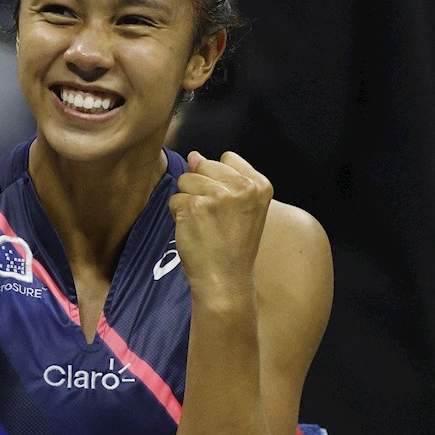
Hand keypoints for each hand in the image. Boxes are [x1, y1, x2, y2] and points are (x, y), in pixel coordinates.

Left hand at [171, 150, 272, 299]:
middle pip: (203, 166)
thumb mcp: (241, 207)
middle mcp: (242, 187)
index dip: (219, 179)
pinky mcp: (194, 206)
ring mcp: (217, 195)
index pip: (227, 157)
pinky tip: (194, 231)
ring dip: (187, 201)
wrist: (225, 279)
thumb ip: (222, 177)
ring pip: (186, 180)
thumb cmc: (233, 246)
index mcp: (260, 184)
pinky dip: (178, 215)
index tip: (227, 206)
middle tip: (214, 218)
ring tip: (204, 224)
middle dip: (201, 188)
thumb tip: (193, 155)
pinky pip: (174, 199)